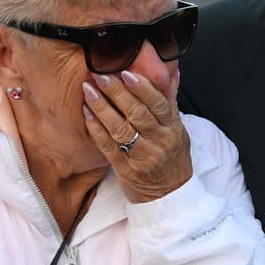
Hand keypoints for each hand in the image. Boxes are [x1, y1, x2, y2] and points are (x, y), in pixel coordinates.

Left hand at [81, 70, 191, 203]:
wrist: (170, 195)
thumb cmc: (172, 157)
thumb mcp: (178, 128)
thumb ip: (170, 99)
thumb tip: (171, 69)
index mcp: (173, 128)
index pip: (158, 103)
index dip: (141, 87)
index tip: (125, 71)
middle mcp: (159, 142)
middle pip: (137, 113)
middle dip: (116, 91)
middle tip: (100, 74)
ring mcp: (142, 157)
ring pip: (120, 128)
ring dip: (102, 107)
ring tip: (88, 89)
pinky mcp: (125, 169)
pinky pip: (108, 146)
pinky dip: (96, 128)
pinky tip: (86, 113)